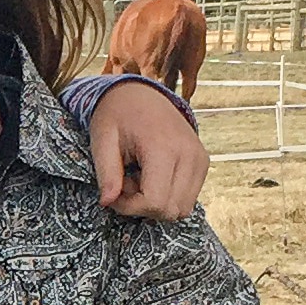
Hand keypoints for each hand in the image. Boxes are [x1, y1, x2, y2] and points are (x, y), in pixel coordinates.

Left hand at [90, 81, 207, 220]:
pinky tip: (152, 177)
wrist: (140, 93)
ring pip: (182, 209)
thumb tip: (107, 202)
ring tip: (139, 179)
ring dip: (157, 203)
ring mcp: (200, 159)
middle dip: (143, 206)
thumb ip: (106, 173)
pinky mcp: (202, 162)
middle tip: (125, 184)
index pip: (155, 203)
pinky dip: (169, 196)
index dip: (130, 207)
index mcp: (164, 147)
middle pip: (170, 211)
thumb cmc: (117, 115)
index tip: (114, 193)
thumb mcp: (102, 140)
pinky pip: (188, 198)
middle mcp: (189, 154)